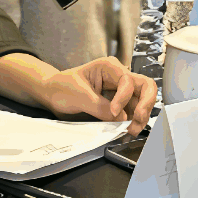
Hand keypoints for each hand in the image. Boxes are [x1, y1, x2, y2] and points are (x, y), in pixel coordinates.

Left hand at [41, 58, 157, 134]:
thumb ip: (101, 107)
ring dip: (141, 116)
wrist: (52, 94)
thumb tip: (122, 119)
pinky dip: (134, 120)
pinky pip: (133, 110)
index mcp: (109, 67)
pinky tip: (128, 129)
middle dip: (145, 105)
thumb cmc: (62, 87)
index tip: (113, 112)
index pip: (127, 80)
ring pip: (142, 101)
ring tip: (131, 130)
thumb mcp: (79, 96)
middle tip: (137, 121)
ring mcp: (121, 90)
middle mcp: (119, 77)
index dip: (123, 97)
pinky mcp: (119, 103)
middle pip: (145, 86)